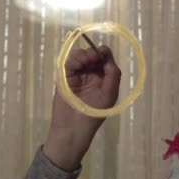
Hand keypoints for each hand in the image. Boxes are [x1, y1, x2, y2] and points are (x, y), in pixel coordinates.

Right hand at [44, 45, 120, 170]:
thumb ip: (113, 75)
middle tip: (93, 58)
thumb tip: (108, 57)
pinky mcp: (65, 77)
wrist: (72, 127)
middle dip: (94, 53)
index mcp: (104, 79)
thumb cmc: (93, 114)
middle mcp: (92, 75)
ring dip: (84, 55)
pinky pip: (70, 62)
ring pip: (81, 56)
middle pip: (93, 55)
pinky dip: (74, 60)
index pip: (106, 60)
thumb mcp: (109, 94)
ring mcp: (78, 75)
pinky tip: (77, 65)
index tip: (101, 51)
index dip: (104, 53)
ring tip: (86, 61)